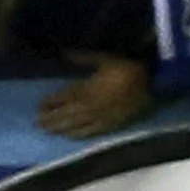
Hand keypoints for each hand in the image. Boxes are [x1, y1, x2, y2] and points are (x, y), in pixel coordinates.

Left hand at [35, 55, 151, 138]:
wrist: (152, 85)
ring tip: (48, 131)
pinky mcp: (109, 126)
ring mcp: (99, 118)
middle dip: (51, 119)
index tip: (39, 106)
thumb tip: (64, 53)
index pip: (64, 97)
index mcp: (88, 88)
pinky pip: (90, 133)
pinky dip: (77, 135)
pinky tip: (69, 137)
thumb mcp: (105, 58)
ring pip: (75, 126)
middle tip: (37, 123)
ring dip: (60, 129)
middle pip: (65, 115)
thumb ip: (84, 57)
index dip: (51, 102)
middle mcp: (90, 106)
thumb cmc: (128, 68)